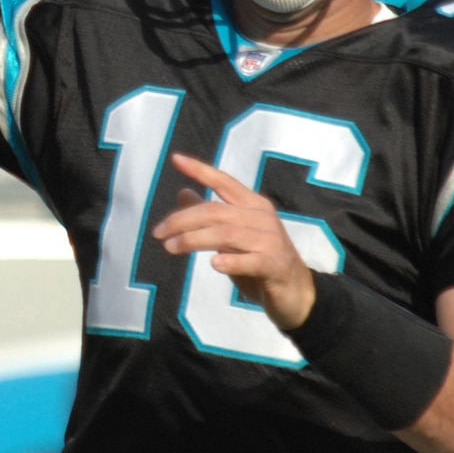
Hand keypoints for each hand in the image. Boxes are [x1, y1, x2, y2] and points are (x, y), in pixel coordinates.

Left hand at [152, 154, 315, 331]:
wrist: (296, 293)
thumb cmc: (259, 260)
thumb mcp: (232, 236)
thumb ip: (211, 215)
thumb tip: (182, 192)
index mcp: (253, 204)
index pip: (224, 181)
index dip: (201, 170)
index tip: (176, 159)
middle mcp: (262, 217)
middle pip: (216, 211)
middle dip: (182, 220)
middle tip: (157, 233)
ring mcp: (271, 240)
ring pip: (226, 234)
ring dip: (193, 240)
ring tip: (170, 248)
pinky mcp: (275, 265)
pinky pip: (250, 261)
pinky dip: (231, 261)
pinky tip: (214, 265)